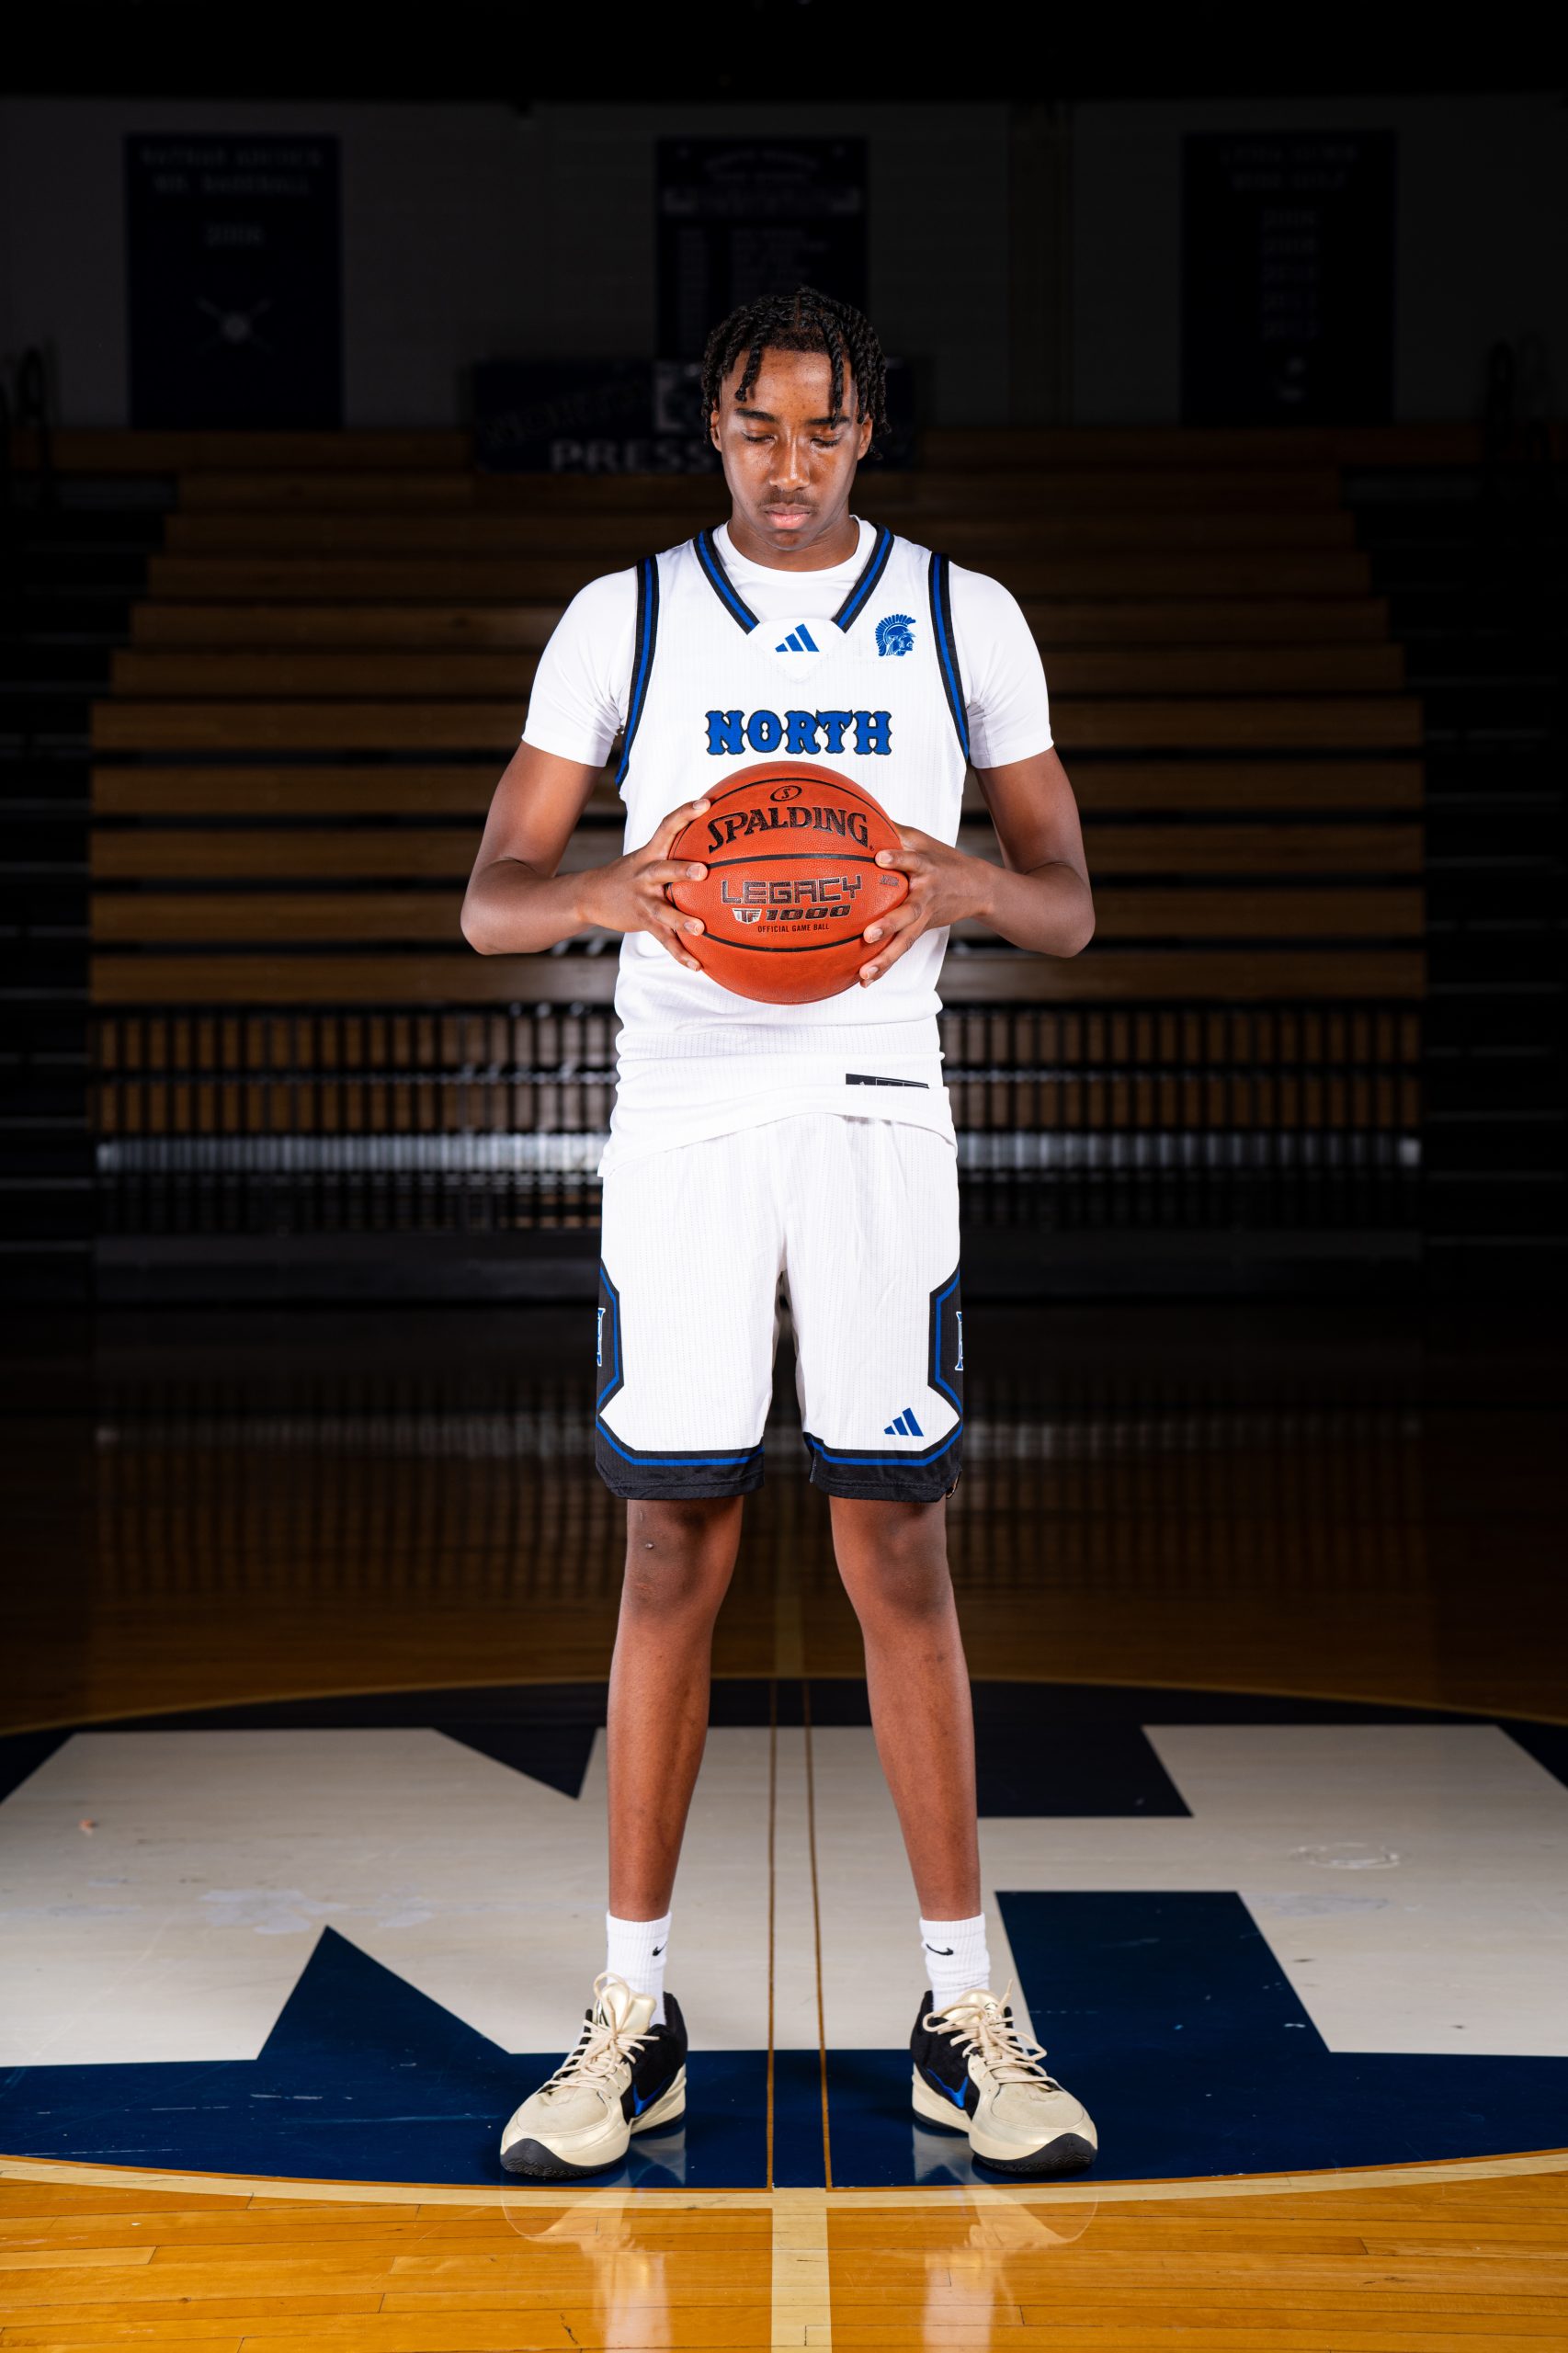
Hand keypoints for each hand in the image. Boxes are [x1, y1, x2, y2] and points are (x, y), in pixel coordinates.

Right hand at [575, 799, 711, 971]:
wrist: (589, 895)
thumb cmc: (630, 874)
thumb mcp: (647, 855)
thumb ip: (676, 849)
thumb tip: (717, 841)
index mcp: (650, 853)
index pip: (667, 826)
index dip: (685, 813)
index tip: (706, 803)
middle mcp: (646, 874)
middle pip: (664, 869)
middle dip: (682, 870)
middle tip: (703, 872)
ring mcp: (642, 899)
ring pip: (662, 910)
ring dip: (680, 919)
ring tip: (700, 928)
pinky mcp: (641, 921)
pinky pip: (663, 939)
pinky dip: (680, 953)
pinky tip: (697, 965)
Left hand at [858, 826, 989, 984]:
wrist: (979, 887)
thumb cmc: (941, 858)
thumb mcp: (922, 839)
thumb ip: (893, 829)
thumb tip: (859, 811)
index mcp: (925, 868)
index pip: (912, 860)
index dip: (898, 858)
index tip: (880, 857)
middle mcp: (925, 894)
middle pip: (908, 912)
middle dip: (889, 923)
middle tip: (869, 934)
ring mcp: (924, 916)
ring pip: (904, 940)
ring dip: (885, 958)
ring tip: (865, 972)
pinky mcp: (921, 930)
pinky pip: (900, 950)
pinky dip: (883, 966)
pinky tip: (862, 980)